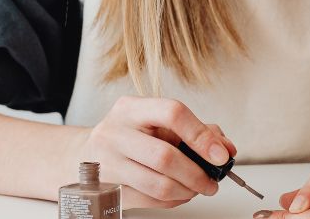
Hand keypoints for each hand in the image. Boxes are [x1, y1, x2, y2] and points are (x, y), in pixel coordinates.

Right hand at [65, 95, 236, 208]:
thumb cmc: (129, 135)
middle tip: (212, 181)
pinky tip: (179, 194)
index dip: (201, 136)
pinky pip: (148, 200)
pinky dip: (172, 201)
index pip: (172, 113)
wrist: (83, 154)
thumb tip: (226, 148)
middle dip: (197, 173)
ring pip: (157, 184)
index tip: (220, 155)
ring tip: (197, 188)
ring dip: (187, 190)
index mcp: (130, 109)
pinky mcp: (105, 190)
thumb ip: (196, 130)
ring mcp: (106, 164)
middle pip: (164, 156)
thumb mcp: (157, 122)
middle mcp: (114, 133)